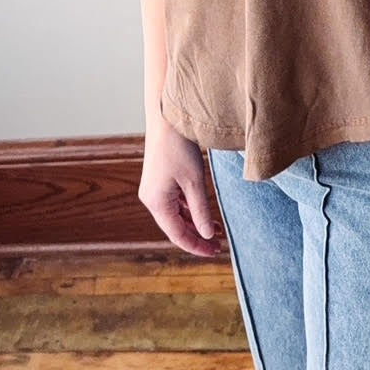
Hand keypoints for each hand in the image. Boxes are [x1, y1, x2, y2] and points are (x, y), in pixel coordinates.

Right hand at [137, 115, 226, 257]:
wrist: (166, 117)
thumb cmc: (179, 147)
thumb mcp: (194, 182)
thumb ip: (201, 211)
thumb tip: (207, 235)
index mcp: (156, 202)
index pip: (177, 234)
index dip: (197, 246)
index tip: (215, 252)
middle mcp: (151, 199)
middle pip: (175, 227)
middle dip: (196, 237)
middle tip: (218, 245)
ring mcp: (154, 189)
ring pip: (175, 215)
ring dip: (194, 223)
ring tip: (216, 231)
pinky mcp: (159, 181)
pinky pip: (174, 203)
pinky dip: (189, 210)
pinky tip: (204, 213)